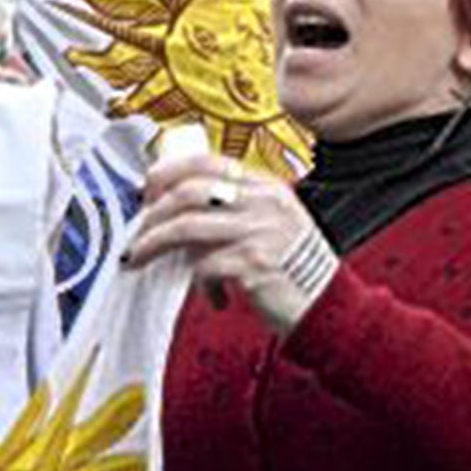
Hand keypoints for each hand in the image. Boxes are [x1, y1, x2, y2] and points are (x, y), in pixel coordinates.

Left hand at [124, 152, 332, 335]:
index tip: (148, 190)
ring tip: (141, 259)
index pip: (207, 162)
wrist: (332, 308)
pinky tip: (213, 297)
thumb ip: (235, 213)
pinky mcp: (253, 264)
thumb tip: (178, 214)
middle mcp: (265, 203)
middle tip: (139, 231)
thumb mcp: (274, 228)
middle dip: (152, 212)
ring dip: (153, 243)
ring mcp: (260, 231)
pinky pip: (204, 267)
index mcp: (268, 188)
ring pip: (185, 226)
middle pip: (188, 191)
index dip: (168, 172)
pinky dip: (200, 285)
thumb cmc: (298, 273)